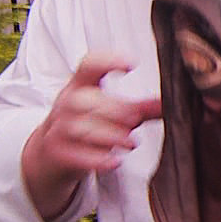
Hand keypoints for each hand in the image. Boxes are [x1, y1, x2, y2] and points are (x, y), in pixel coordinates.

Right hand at [21, 53, 161, 219]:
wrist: (49, 154)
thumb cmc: (87, 123)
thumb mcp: (110, 111)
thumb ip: (140, 107)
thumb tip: (170, 103)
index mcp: (80, 85)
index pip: (87, 65)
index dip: (108, 60)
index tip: (132, 63)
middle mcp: (66, 104)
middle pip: (82, 100)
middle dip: (112, 109)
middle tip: (135, 119)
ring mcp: (58, 129)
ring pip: (79, 128)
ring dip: (108, 135)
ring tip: (131, 141)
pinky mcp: (58, 153)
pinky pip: (74, 155)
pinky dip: (97, 159)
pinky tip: (115, 161)